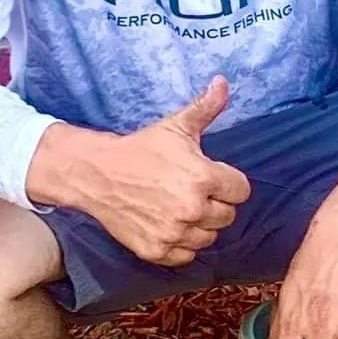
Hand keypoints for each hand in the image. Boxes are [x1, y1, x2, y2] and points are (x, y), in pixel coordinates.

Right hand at [30, 77, 250, 266]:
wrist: (97, 173)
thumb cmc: (141, 149)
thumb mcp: (175, 126)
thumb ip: (205, 108)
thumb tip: (223, 82)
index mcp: (203, 178)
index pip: (241, 191)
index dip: (228, 182)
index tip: (211, 176)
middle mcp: (191, 209)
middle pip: (228, 216)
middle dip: (214, 203)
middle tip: (191, 191)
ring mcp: (173, 232)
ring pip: (209, 237)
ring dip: (199, 225)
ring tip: (179, 207)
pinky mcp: (156, 250)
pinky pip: (187, 255)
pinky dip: (181, 244)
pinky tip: (169, 224)